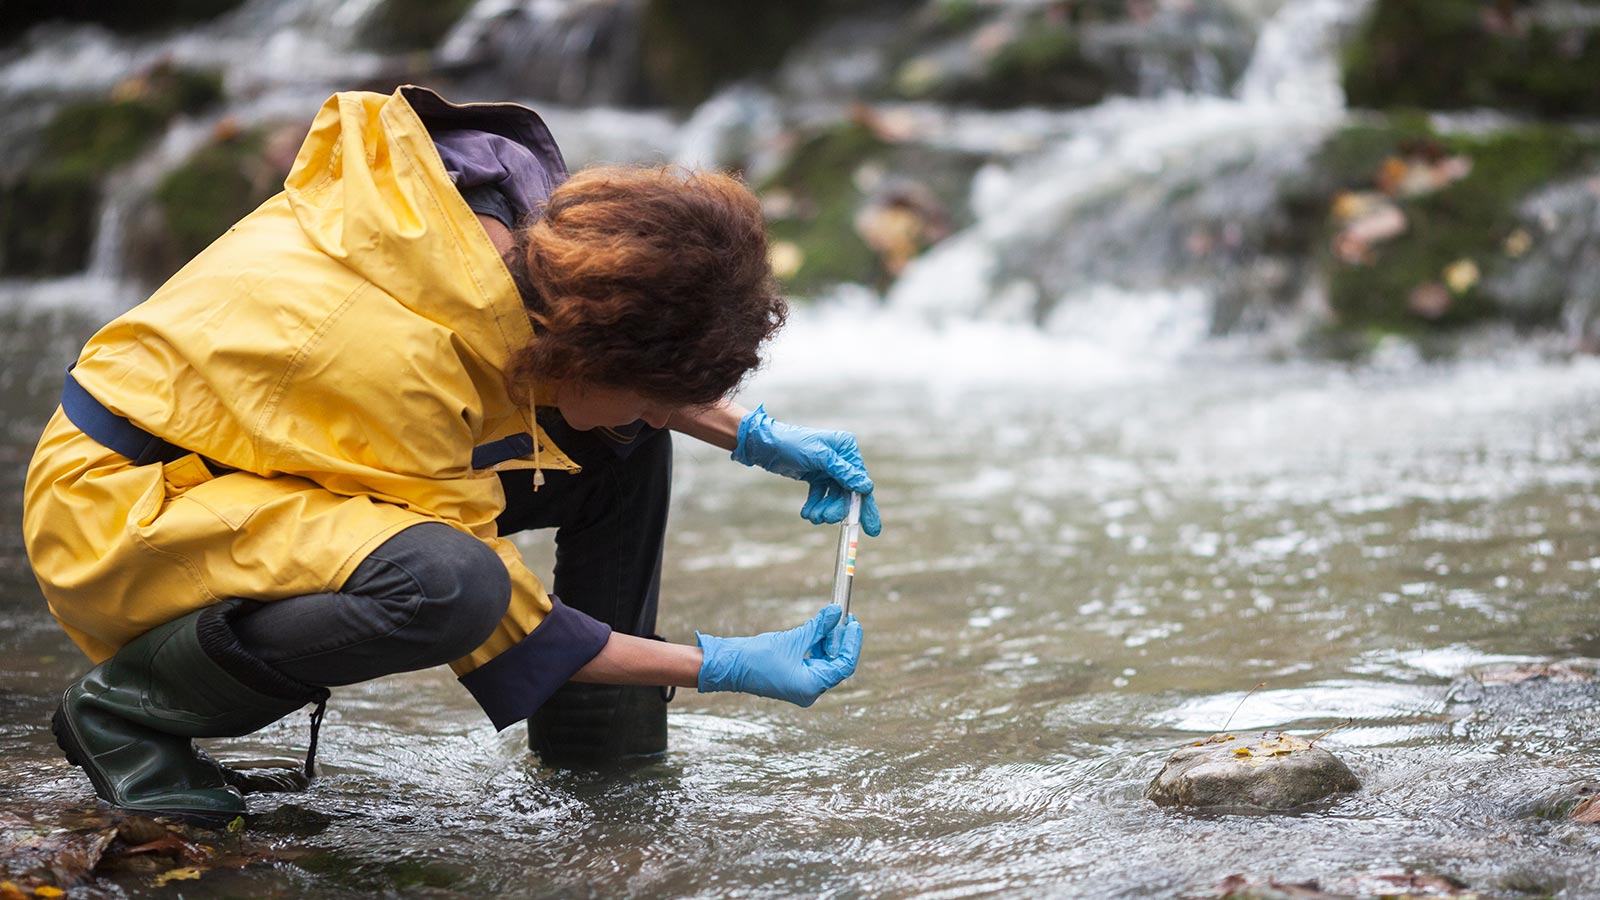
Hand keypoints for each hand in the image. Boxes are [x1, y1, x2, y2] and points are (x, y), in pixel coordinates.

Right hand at [696, 605, 862, 706]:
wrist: (731, 665)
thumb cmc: (758, 656)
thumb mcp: (793, 639)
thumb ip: (818, 627)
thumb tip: (837, 612)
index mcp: (811, 686)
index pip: (844, 665)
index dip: (852, 643)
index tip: (854, 622)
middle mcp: (810, 691)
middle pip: (837, 664)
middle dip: (842, 640)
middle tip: (846, 617)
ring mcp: (802, 686)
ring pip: (826, 662)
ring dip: (830, 641)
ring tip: (832, 619)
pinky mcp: (795, 679)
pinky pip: (814, 662)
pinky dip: (818, 646)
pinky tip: (819, 630)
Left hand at [730, 405, 882, 535]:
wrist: (765, 445)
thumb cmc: (792, 444)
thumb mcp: (819, 457)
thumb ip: (843, 472)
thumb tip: (867, 487)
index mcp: (847, 448)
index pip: (861, 481)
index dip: (866, 505)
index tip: (871, 529)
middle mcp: (841, 458)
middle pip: (848, 492)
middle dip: (838, 509)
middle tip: (826, 519)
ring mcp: (829, 468)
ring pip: (834, 497)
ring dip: (824, 510)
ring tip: (812, 516)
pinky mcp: (816, 476)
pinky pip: (822, 497)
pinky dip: (815, 506)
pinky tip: (806, 513)